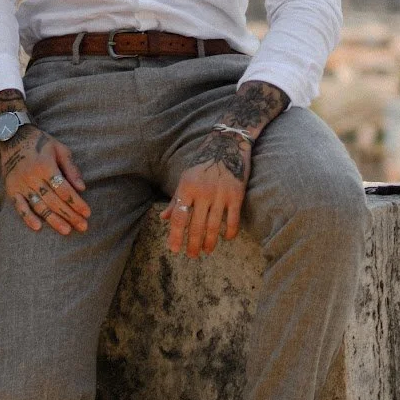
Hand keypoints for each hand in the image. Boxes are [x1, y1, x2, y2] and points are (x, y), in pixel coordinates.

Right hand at [0, 124, 89, 235]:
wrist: (12, 138)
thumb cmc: (41, 143)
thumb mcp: (60, 149)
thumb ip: (71, 169)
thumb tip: (82, 188)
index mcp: (46, 166)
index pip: (64, 189)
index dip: (76, 202)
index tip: (87, 213)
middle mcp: (32, 177)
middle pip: (54, 201)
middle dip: (70, 215)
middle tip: (83, 227)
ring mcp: (21, 185)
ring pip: (39, 206)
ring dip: (53, 220)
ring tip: (67, 231)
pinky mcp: (12, 190)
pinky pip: (19, 206)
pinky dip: (27, 217)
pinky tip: (37, 227)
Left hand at [161, 84, 286, 259]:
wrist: (228, 143)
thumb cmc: (204, 162)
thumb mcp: (186, 177)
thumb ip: (176, 199)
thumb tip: (163, 218)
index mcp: (187, 187)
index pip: (178, 217)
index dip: (175, 235)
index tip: (174, 249)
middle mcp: (203, 192)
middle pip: (195, 225)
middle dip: (192, 244)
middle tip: (192, 256)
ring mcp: (220, 194)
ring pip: (213, 226)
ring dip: (209, 242)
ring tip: (206, 251)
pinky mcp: (236, 195)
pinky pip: (233, 219)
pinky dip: (229, 232)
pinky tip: (226, 239)